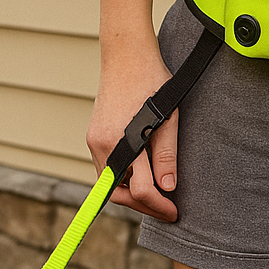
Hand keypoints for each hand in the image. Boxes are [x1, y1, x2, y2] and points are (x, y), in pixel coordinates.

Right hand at [86, 49, 178, 222]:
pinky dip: (124, 178)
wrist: (125, 55)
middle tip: (165, 209)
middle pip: (120, 193)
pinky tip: (142, 174)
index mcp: (122, 143)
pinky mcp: (94, 137)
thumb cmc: (152, 80)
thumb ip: (166, 155)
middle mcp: (102, 146)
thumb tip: (168, 188)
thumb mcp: (168, 118)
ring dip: (132, 193)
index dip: (159, 206)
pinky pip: (107, 168)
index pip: (141, 191)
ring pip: (111, 183)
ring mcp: (94, 143)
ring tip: (156, 194)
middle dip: (142, 205)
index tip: (174, 213)